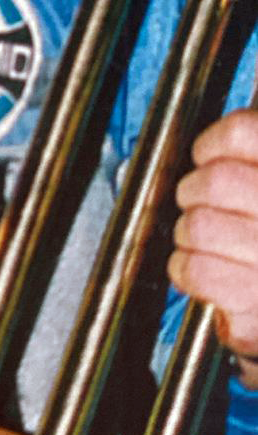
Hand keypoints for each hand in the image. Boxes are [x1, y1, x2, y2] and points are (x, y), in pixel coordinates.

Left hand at [172, 108, 257, 388]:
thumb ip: (248, 159)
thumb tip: (208, 147)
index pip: (243, 133)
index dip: (212, 143)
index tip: (206, 157)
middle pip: (214, 181)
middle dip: (192, 191)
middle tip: (197, 201)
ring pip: (197, 225)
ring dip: (186, 232)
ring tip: (201, 239)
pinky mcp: (255, 302)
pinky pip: (194, 269)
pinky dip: (183, 267)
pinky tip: (198, 267)